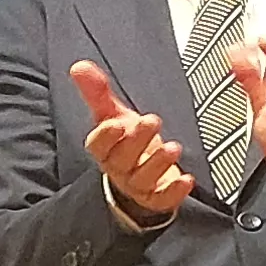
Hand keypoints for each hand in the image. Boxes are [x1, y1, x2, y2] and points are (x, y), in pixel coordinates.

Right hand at [68, 59, 192, 224]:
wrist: (139, 173)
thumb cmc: (125, 141)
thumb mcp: (112, 114)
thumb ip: (97, 92)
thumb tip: (79, 66)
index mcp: (104, 149)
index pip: (98, 145)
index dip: (106, 135)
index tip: (117, 123)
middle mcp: (118, 168)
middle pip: (123, 158)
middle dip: (137, 140)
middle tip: (153, 121)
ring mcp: (136, 185)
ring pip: (143, 178)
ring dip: (158, 164)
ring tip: (173, 148)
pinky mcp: (155, 198)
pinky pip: (162, 199)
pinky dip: (174, 191)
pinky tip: (186, 179)